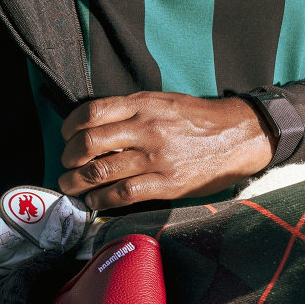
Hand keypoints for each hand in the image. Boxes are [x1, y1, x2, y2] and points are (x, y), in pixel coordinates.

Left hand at [58, 91, 274, 208]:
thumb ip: (131, 110)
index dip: (69, 126)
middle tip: (65, 165)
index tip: (65, 136)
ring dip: (78, 182)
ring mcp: (156, 157)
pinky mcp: (167, 183)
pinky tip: (94, 201)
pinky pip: (124, 193)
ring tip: (71, 186)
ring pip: (102, 170)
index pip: (91, 112)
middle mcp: (145, 128)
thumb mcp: (162, 102)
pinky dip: (102, 199)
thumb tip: (96, 125)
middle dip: (69, 157)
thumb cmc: (197, 119)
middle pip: (89, 143)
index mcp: (142, 105)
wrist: (238, 135)